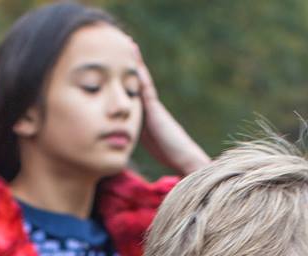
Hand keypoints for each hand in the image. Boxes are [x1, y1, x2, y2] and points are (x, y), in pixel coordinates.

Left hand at [130, 39, 208, 174]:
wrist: (185, 159)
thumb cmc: (170, 157)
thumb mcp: (150, 144)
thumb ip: (140, 135)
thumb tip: (125, 140)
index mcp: (148, 114)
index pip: (136, 91)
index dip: (129, 77)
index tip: (122, 62)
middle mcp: (152, 106)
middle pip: (140, 80)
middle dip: (134, 63)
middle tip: (126, 43)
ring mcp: (154, 106)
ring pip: (142, 80)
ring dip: (136, 62)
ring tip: (129, 44)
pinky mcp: (155, 109)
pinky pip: (145, 88)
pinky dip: (139, 74)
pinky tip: (134, 62)